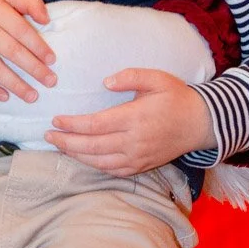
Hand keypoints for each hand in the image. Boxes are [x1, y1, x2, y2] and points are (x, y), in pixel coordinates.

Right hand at [0, 0, 55, 102]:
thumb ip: (28, 2)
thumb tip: (47, 20)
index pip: (21, 30)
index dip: (38, 46)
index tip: (52, 60)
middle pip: (11, 51)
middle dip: (33, 69)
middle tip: (50, 81)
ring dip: (15, 84)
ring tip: (32, 96)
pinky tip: (4, 97)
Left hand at [45, 68, 216, 174]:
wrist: (201, 124)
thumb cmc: (176, 97)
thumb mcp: (157, 78)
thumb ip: (130, 76)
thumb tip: (106, 82)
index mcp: (135, 118)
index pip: (95, 125)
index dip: (72, 125)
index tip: (56, 120)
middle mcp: (134, 141)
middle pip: (92, 147)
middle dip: (66, 143)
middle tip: (47, 136)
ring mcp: (138, 157)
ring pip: (99, 162)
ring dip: (76, 156)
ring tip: (59, 146)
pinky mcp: (142, 166)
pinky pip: (112, 171)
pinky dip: (94, 166)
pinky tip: (82, 158)